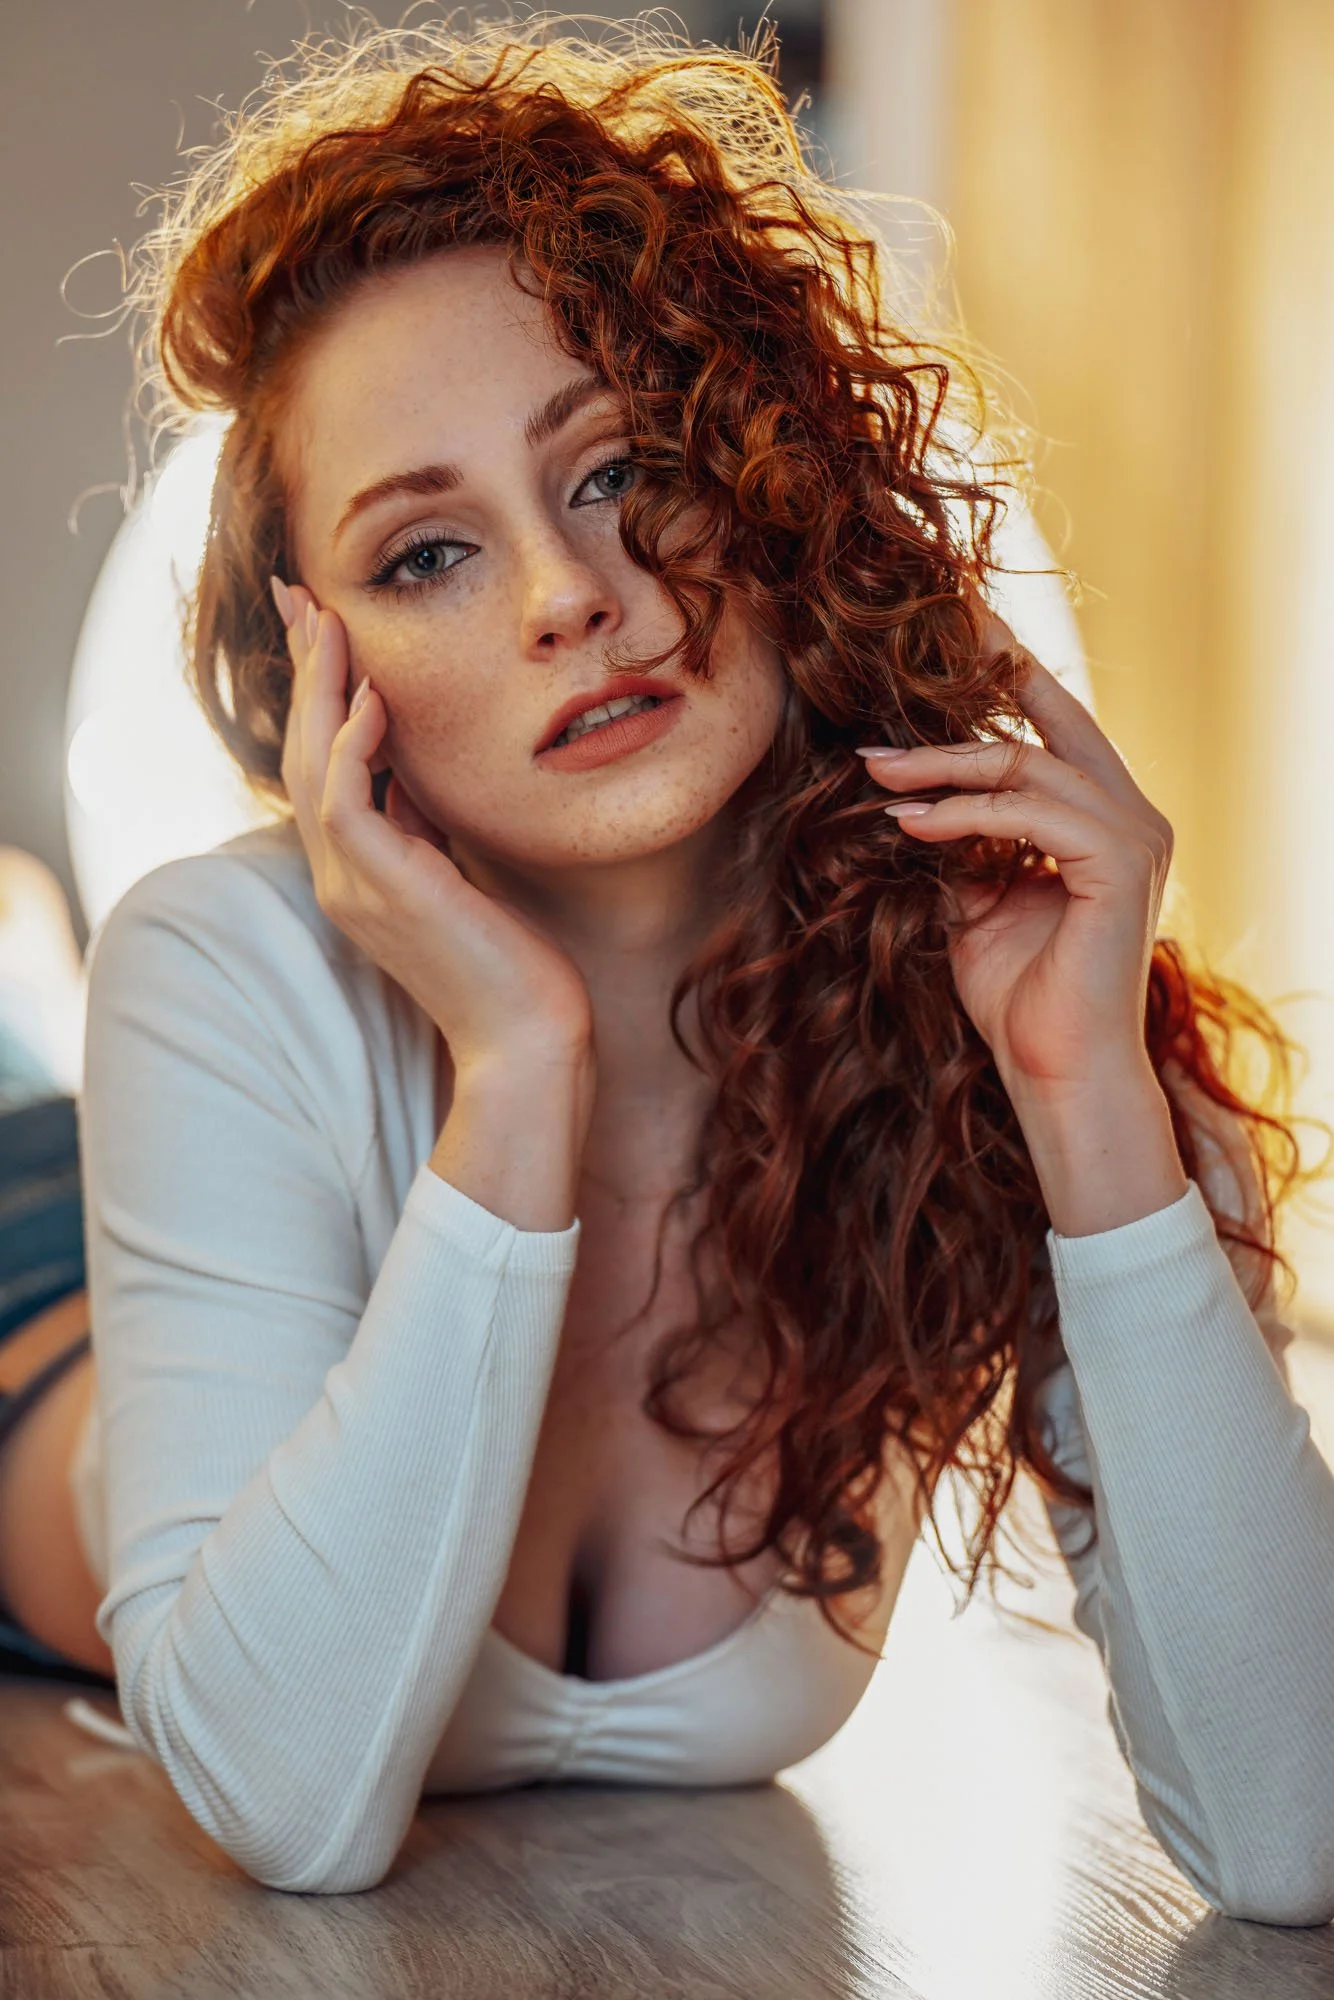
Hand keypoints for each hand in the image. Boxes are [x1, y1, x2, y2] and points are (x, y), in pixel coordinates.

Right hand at [273, 579, 593, 1070]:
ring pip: (312, 768)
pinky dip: (353, 746)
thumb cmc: (512, 966)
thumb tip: (417, 772)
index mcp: (359, 872)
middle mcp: (343, 877)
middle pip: (302, 753)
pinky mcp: (385, 891)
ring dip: (319, 690)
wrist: (528, 1039)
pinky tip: (373, 699)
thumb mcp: (462, 874)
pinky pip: (347, 804)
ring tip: (327, 622)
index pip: (321, 765)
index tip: (322, 626)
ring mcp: (356, 887)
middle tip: (297, 595)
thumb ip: (429, 826)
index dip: (318, 693)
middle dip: (304, 671)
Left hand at [857, 617, 1173, 1100]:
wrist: (1055, 1072)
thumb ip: (960, 847)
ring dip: (945, 766)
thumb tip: (906, 800)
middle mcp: (1133, 817)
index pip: (1059, 730)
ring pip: (1030, 767)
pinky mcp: (1121, 864)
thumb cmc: (1019, 1001)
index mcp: (1106, 822)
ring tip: (878, 774)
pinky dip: (966, 813)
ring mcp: (1135, 837)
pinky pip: (1032, 813)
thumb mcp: (974, 906)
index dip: (1010, 681)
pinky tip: (912, 823)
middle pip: (1049, 727)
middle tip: (906, 677)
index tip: (955, 639)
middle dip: (978, 691)